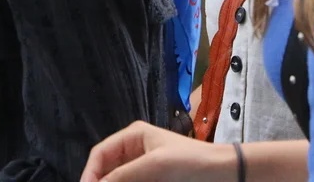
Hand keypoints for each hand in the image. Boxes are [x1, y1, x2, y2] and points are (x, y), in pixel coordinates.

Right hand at [81, 121, 234, 181]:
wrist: (224, 173)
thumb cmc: (190, 162)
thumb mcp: (154, 165)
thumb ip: (122, 176)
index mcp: (133, 136)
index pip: (99, 154)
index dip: (89, 174)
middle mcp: (134, 150)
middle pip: (107, 170)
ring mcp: (143, 168)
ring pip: (119, 180)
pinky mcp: (152, 180)